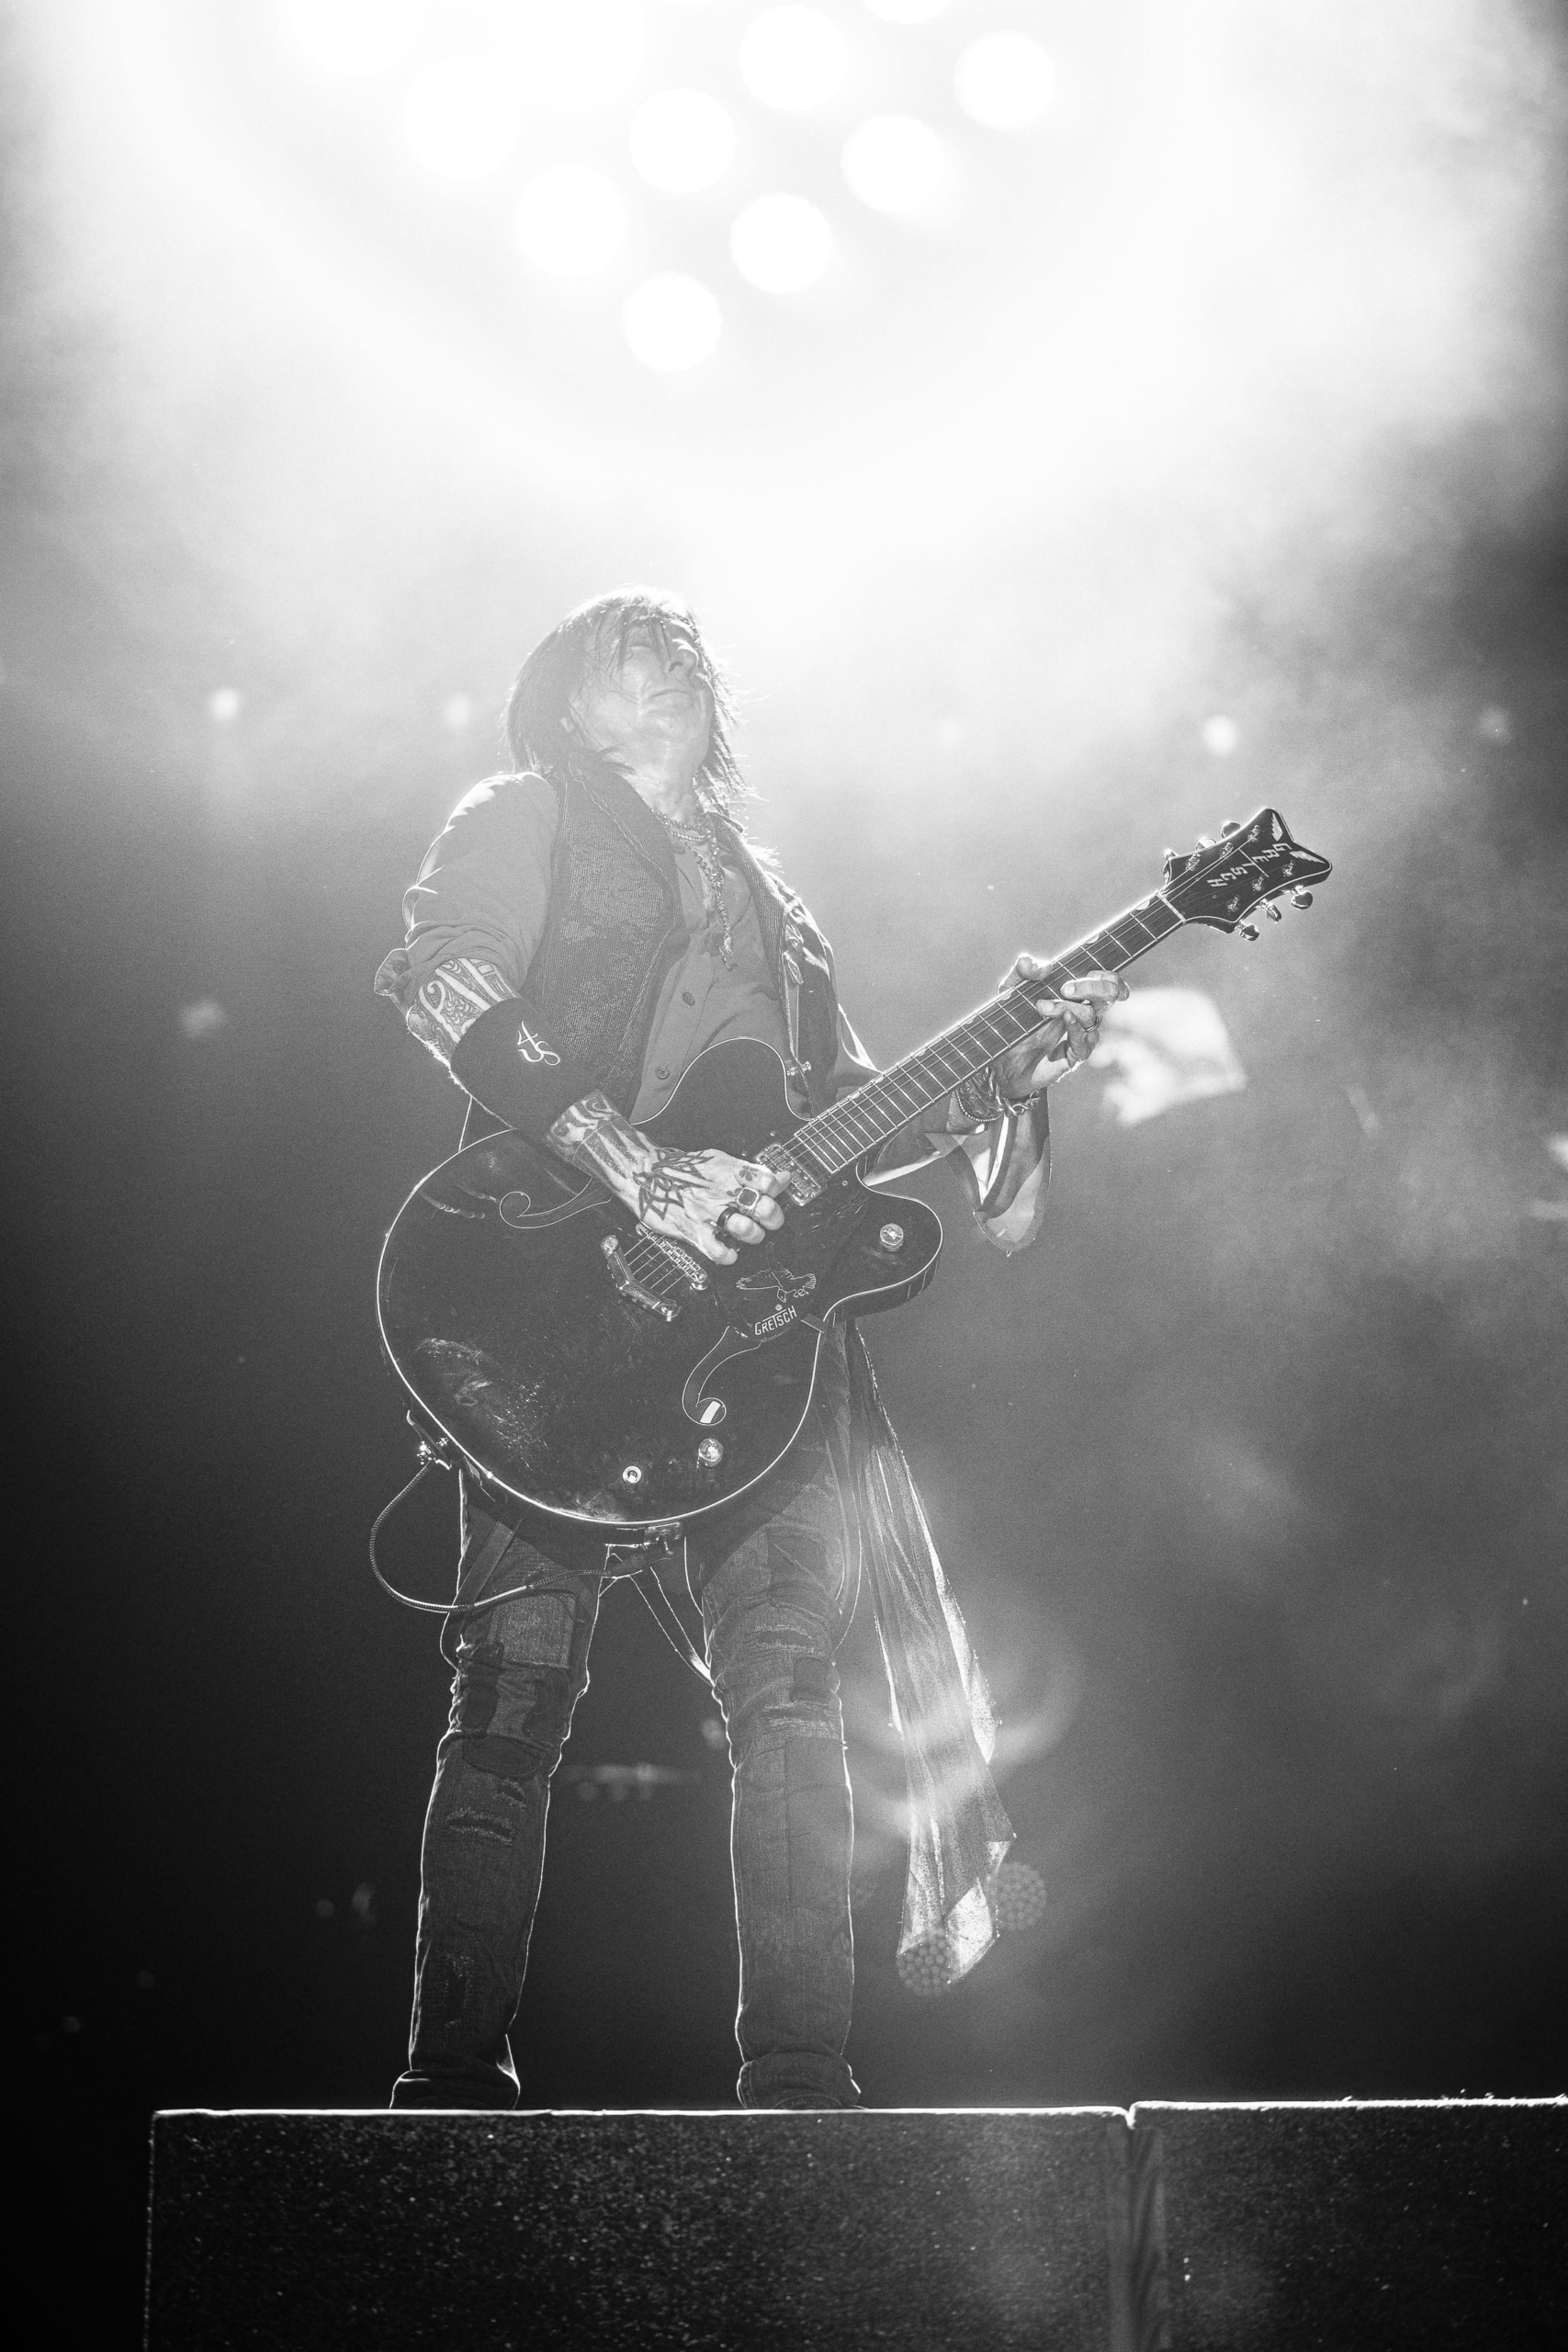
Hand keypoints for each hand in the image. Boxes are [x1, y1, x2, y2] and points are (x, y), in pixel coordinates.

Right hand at [546, 1091, 787, 1264]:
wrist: (644, 1173)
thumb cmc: (682, 1169)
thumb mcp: (719, 1162)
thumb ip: (751, 1172)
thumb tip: (781, 1177)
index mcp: (730, 1172)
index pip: (767, 1180)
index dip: (776, 1190)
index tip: (774, 1196)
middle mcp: (722, 1191)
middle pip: (763, 1207)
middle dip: (773, 1218)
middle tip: (768, 1221)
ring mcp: (707, 1212)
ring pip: (746, 1230)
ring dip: (753, 1236)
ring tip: (748, 1235)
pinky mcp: (692, 1230)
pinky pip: (718, 1250)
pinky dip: (728, 1255)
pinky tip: (729, 1252)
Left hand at [995, 957, 1127, 1096]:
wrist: (1000, 1058)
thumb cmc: (1011, 1021)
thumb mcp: (1010, 989)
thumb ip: (1023, 970)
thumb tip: (1046, 966)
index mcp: (1076, 995)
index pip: (1108, 983)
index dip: (1109, 977)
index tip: (1092, 972)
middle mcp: (1083, 1014)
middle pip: (1109, 996)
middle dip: (1092, 988)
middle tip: (1065, 989)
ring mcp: (1080, 1035)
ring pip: (1091, 1016)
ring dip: (1067, 1007)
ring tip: (1040, 1007)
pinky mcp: (1074, 1056)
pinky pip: (1085, 1041)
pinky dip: (1075, 1026)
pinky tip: (1064, 1018)